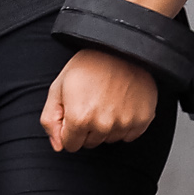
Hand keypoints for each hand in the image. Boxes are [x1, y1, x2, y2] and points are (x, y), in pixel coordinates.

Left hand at [41, 47, 157, 151]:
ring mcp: (125, 123)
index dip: (69, 130)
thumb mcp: (58, 87)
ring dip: (106, 126)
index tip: (75, 112)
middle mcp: (103, 125)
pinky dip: (124, 124)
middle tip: (91, 102)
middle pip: (90, 143)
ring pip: (110, 139)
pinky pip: (129, 135)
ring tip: (107, 100)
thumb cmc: (88, 65)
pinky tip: (121, 104)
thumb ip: (50, 120)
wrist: (120, 48)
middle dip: (87, 128)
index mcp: (79, 119)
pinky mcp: (143, 119)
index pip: (70, 145)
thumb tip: (58, 146)